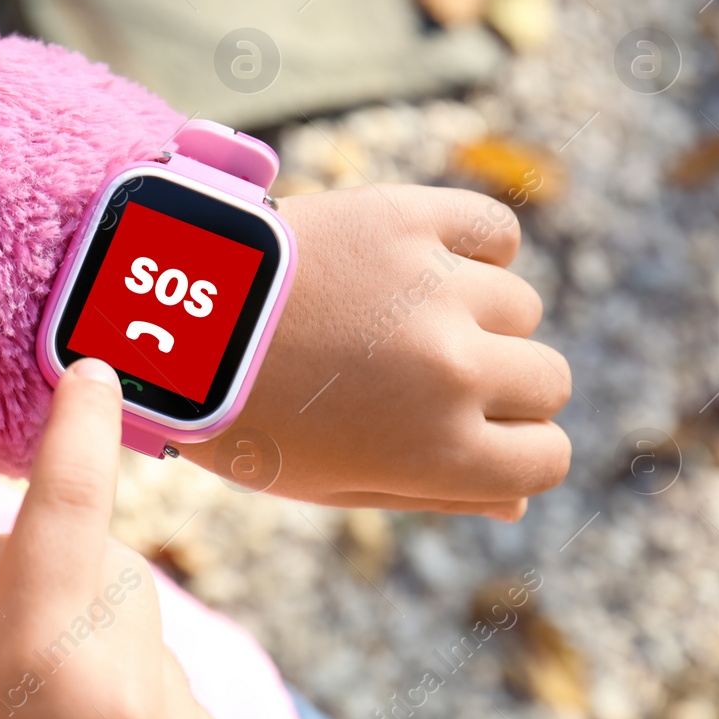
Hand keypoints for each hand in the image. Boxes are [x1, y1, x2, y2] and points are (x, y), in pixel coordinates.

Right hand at [0, 357, 233, 718]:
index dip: (77, 431)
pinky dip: (122, 697)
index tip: (96, 369)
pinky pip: (158, 677)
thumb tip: (22, 548)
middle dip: (48, 586)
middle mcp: (125, 680)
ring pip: (128, 620)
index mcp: (38, 654)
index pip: (67, 504)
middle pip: (93, 562)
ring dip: (88, 646)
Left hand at [181, 185, 570, 520]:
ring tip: (399, 314)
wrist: (168, 321)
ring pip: (520, 306)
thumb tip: (515, 500)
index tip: (480, 431)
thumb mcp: (333, 483)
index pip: (550, 457)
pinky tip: (421, 260)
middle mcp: (455, 371)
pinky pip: (494, 229)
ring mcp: (437, 290)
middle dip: (502, 383)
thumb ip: (433, 493)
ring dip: (477, 312)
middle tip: (430, 372)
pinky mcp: (410, 218)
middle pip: (548, 380)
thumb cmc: (244, 415)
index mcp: (441, 451)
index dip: (516, 448)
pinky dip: (472, 244)